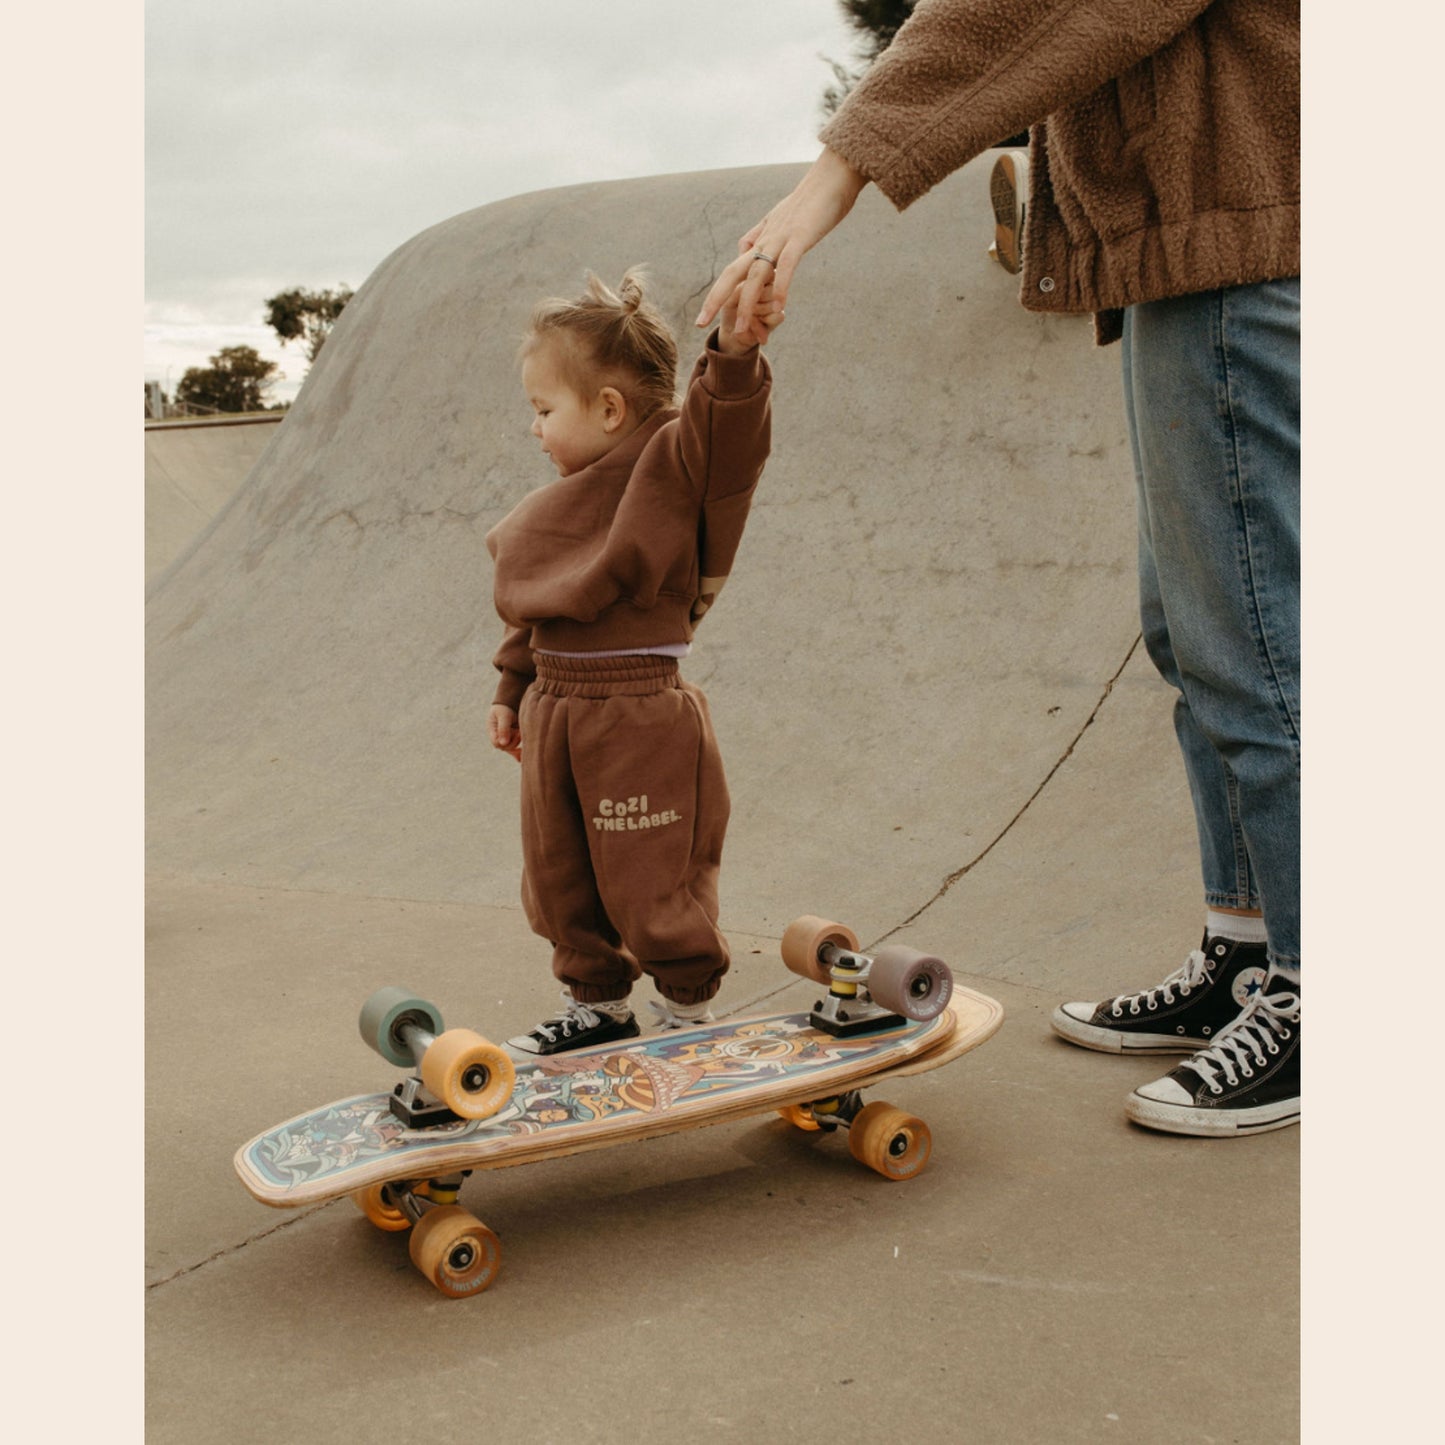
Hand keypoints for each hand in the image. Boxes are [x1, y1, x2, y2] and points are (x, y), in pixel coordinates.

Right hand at [488, 704, 521, 761]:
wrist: (511, 704)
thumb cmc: (505, 708)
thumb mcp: (504, 716)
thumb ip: (503, 728)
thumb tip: (503, 744)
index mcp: (492, 731)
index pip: (496, 742)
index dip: (504, 740)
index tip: (513, 732)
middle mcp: (498, 737)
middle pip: (504, 747)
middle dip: (513, 740)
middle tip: (518, 731)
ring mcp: (505, 739)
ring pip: (511, 748)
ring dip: (517, 741)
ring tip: (520, 731)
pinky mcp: (513, 740)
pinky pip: (515, 750)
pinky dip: (518, 754)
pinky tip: (521, 759)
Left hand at [696, 146, 866, 341]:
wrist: (832, 175)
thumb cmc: (812, 199)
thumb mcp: (780, 219)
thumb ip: (761, 234)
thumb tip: (745, 248)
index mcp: (761, 239)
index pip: (734, 269)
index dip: (719, 292)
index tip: (707, 314)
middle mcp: (766, 240)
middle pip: (733, 272)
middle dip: (715, 299)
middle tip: (700, 322)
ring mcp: (782, 238)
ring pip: (757, 274)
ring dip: (746, 303)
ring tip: (739, 328)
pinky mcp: (801, 237)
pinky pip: (788, 265)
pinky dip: (782, 285)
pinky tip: (779, 307)